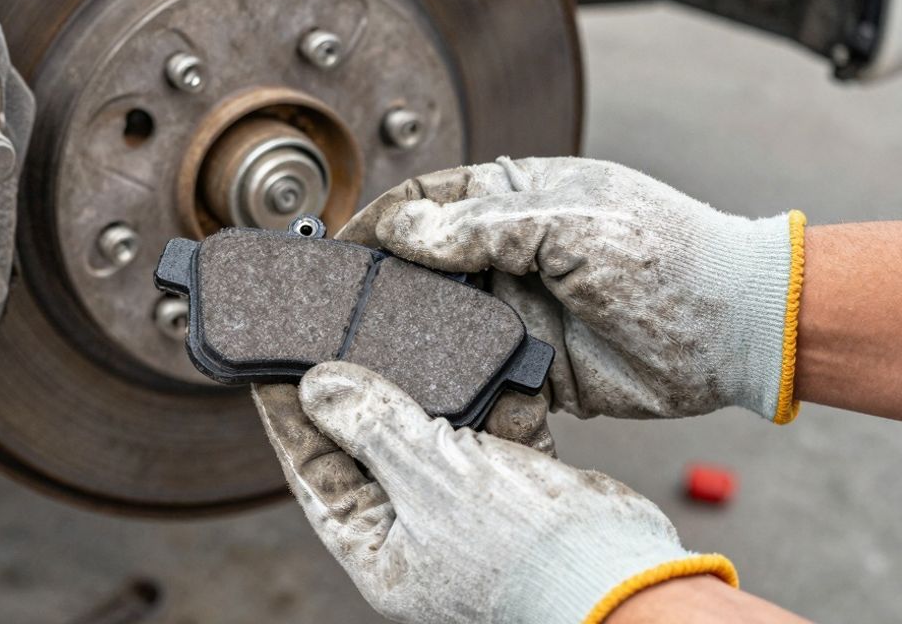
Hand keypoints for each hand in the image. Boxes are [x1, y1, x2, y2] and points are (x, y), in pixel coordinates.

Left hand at [252, 362, 736, 623]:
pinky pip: (485, 425)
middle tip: (331, 328)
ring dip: (421, 382)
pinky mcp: (515, 479)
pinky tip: (477, 353)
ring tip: (396, 327)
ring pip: (427, 427)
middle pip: (367, 444)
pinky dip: (485, 391)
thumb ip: (373, 425)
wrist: (631, 575)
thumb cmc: (530, 556)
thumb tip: (317, 386)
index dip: (290, 415)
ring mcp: (468, 505)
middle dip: (355, 387)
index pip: (312, 469)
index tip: (270, 362)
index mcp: (380, 547)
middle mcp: (419, 528)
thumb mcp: (431, 478)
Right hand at [336, 157, 804, 422]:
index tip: (344, 247)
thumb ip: (484, 226)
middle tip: (342, 307)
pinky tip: (425, 385)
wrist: (735, 333)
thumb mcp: (573, 223)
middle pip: (425, 261)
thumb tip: (405, 230)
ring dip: (413, 332)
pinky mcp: (533, 363)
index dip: (384, 220)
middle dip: (386, 281)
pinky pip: (478, 369)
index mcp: (520, 197)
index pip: (429, 199)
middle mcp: (513, 251)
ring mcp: (521, 307)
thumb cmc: (670, 256)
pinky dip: (452, 378)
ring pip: (445, 318)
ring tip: (369, 350)